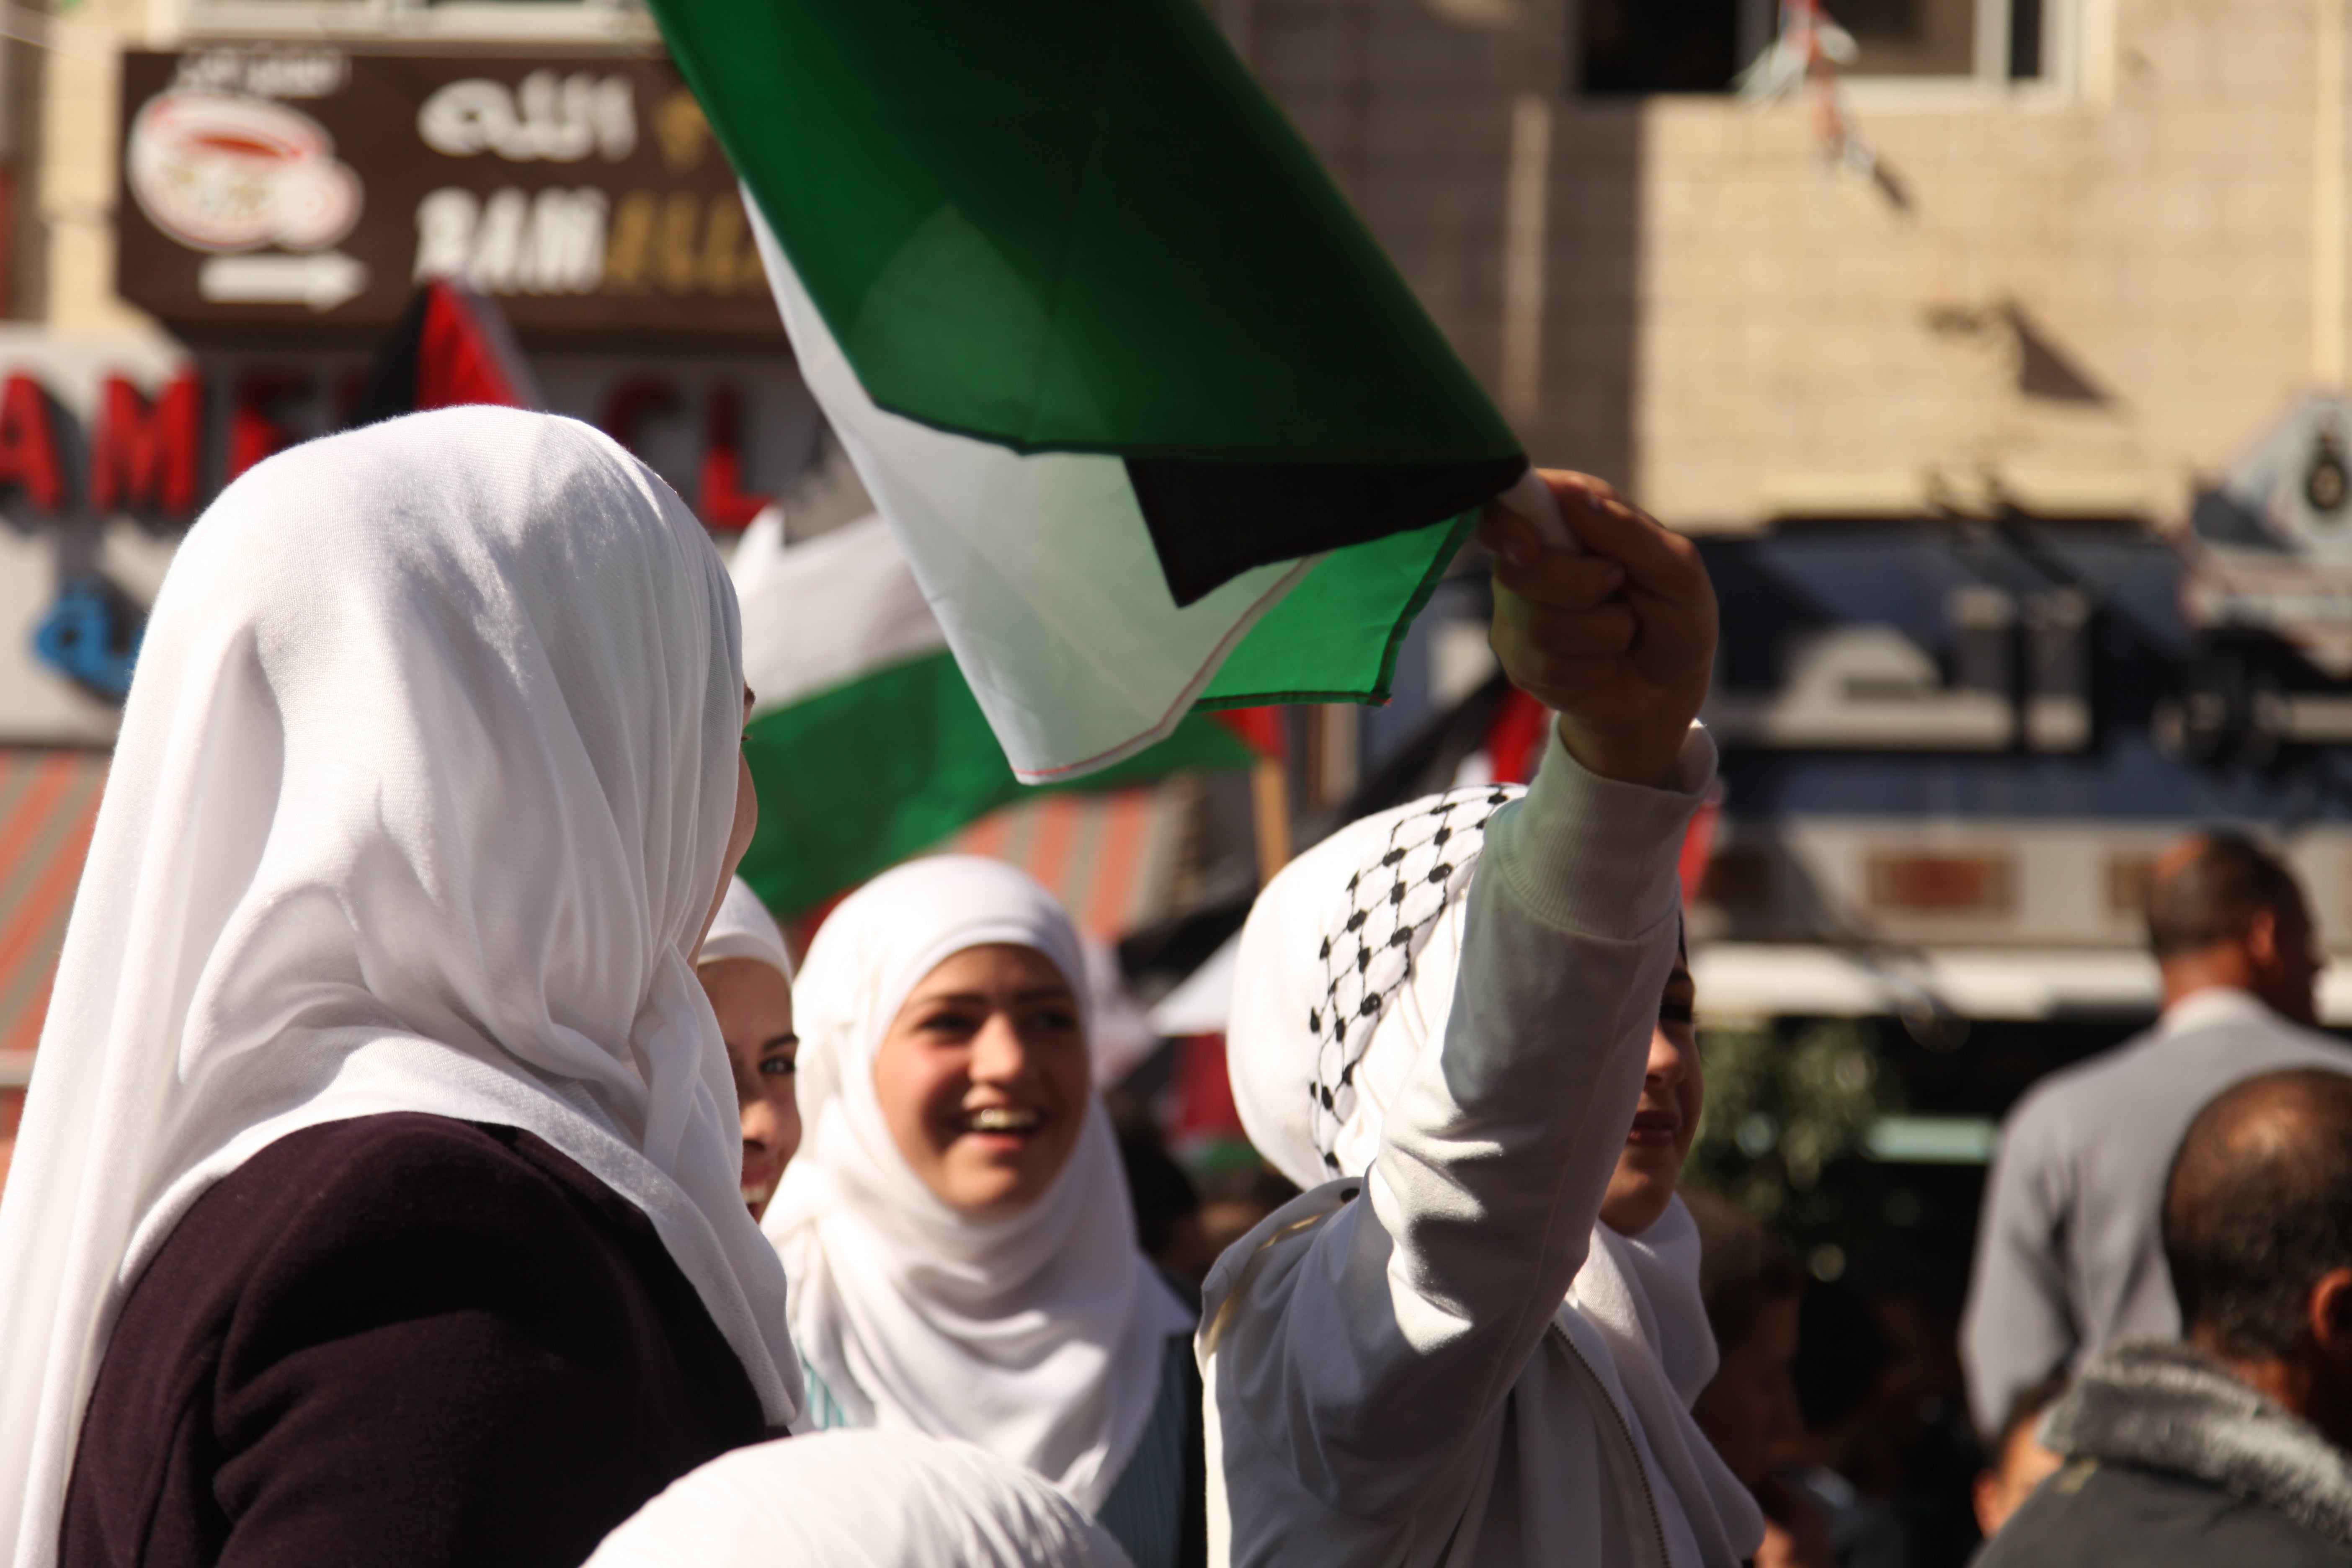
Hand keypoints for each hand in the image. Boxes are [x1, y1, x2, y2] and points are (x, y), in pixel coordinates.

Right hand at [1478, 470, 1715, 788]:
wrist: (1671, 688)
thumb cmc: (1675, 617)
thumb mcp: (1677, 570)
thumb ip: (1628, 530)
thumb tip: (1572, 494)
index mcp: (1562, 522)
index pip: (1505, 508)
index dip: (1507, 525)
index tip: (1532, 547)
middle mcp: (1529, 563)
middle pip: (1518, 571)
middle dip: (1583, 587)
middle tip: (1618, 588)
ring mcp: (1518, 615)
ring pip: (1539, 624)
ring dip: (1603, 633)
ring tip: (1621, 631)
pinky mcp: (1521, 662)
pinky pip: (1548, 666)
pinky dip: (1594, 667)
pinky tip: (1604, 662)